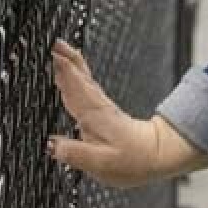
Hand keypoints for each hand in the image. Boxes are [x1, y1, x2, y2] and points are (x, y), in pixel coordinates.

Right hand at [47, 40, 205, 187]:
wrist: (157, 156)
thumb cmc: (132, 160)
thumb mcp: (101, 165)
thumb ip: (74, 153)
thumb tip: (52, 145)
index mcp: (94, 117)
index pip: (75, 89)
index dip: (63, 71)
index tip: (53, 54)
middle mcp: (96, 107)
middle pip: (78, 78)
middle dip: (64, 59)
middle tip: (51, 42)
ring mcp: (100, 106)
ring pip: (83, 78)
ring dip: (70, 62)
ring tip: (58, 48)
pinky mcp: (102, 109)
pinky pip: (87, 86)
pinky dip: (78, 74)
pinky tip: (73, 70)